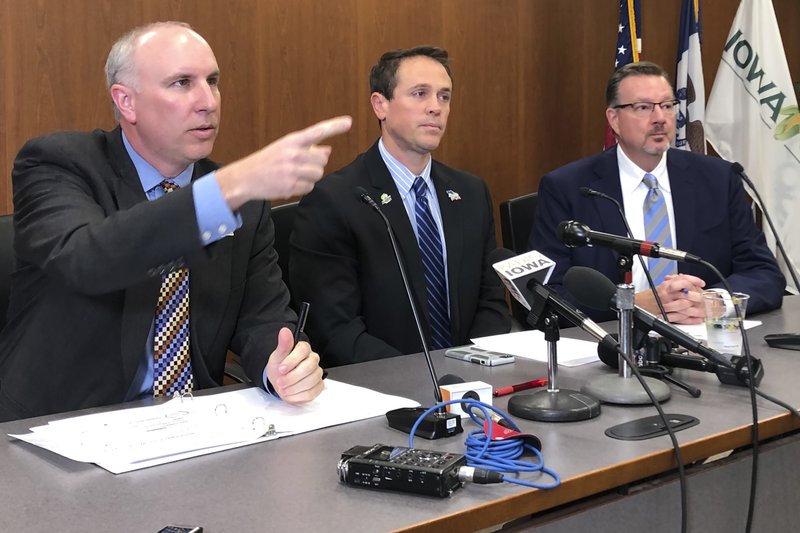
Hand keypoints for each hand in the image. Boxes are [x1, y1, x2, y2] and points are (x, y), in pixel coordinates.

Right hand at [216, 115, 351, 209]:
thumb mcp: (284, 148)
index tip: (348, 122)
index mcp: (292, 140)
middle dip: (316, 163)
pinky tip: (291, 183)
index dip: (334, 126)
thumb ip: (307, 148)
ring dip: (310, 176)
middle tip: (302, 165)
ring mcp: (293, 170)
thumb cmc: (267, 161)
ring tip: (294, 174)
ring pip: (318, 174)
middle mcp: (294, 154)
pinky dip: (304, 187)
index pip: (318, 131)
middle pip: (323, 159)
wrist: (246, 177)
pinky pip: (310, 187)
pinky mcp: (291, 186)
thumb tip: (327, 150)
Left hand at [265, 327, 323, 402]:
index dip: (292, 361)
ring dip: (293, 388)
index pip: (303, 351)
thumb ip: (283, 345)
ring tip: (283, 389)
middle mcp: (313, 360)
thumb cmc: (280, 367)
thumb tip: (284, 331)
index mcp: (304, 349)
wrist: (280, 380)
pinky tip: (290, 394)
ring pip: (310, 381)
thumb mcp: (277, 356)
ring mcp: (317, 373)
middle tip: (280, 382)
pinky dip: (298, 396)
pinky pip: (312, 392)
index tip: (281, 369)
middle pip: (309, 368)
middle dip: (292, 377)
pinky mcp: (318, 386)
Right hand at [636, 274, 705, 323]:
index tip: (701, 283)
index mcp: (665, 286)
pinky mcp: (665, 317)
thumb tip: (688, 279)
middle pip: (685, 294)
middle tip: (704, 298)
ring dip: (696, 309)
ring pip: (684, 307)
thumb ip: (675, 282)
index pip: (682, 281)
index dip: (693, 281)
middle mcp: (666, 296)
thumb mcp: (662, 285)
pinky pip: (679, 318)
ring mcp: (665, 307)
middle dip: (697, 297)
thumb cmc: (651, 296)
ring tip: (704, 310)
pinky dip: (690, 319)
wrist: (638, 304)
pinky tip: (697, 319)